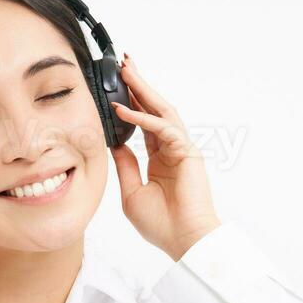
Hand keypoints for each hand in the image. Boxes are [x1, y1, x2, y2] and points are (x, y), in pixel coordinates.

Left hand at [109, 53, 221, 260]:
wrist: (183, 240)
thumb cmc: (161, 223)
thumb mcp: (132, 192)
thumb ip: (125, 166)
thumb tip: (114, 144)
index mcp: (161, 158)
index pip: (145, 122)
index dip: (132, 103)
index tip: (117, 87)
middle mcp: (172, 149)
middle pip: (155, 108)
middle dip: (139, 84)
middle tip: (125, 62)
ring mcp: (182, 149)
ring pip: (162, 111)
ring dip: (144, 89)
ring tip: (127, 70)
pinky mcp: (187, 152)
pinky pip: (163, 129)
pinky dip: (143, 118)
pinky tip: (123, 109)